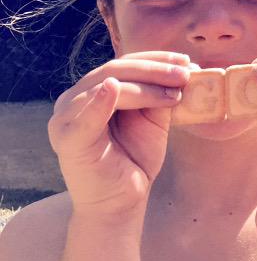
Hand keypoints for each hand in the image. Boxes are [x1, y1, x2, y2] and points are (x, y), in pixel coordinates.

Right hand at [47, 51, 189, 218]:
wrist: (121, 201)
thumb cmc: (135, 158)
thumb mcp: (153, 120)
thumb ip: (160, 94)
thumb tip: (186, 68)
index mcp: (94, 91)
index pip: (123, 64)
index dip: (155, 59)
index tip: (187, 61)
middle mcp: (75, 99)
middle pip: (115, 70)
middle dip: (155, 70)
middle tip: (185, 75)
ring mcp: (66, 117)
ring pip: (107, 86)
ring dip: (145, 86)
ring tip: (175, 92)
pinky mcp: (67, 139)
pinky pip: (83, 117)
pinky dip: (99, 101)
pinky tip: (113, 89)